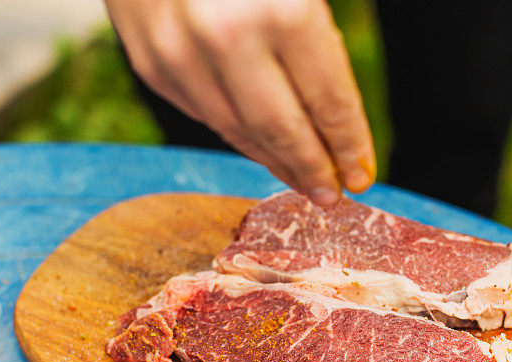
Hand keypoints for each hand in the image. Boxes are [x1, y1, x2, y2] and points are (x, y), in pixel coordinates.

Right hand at [104, 0, 375, 204]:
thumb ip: (319, 32)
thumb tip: (337, 113)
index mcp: (279, 9)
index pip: (328, 102)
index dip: (350, 144)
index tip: (364, 174)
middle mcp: (224, 38)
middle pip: (283, 131)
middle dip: (314, 168)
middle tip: (334, 193)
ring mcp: (177, 51)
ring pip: (237, 131)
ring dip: (275, 161)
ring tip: (302, 180)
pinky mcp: (148, 57)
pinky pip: (201, 112)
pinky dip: (236, 134)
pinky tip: (257, 144)